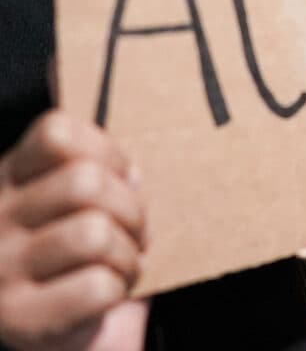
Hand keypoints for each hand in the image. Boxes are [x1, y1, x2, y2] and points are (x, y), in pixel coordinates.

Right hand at [0, 112, 147, 350]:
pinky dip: (117, 289)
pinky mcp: (16, 320)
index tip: (119, 178)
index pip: (57, 132)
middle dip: (132, 209)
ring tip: (125, 266)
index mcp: (8, 179)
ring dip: (128, 254)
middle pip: (87, 182)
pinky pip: (95, 286)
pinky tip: (109, 295)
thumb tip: (129, 174)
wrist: (64, 342)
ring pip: (94, 233)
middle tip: (136, 234)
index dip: (106, 150)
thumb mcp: (70, 204)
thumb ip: (99, 177)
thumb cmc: (70, 261)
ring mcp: (0, 270)